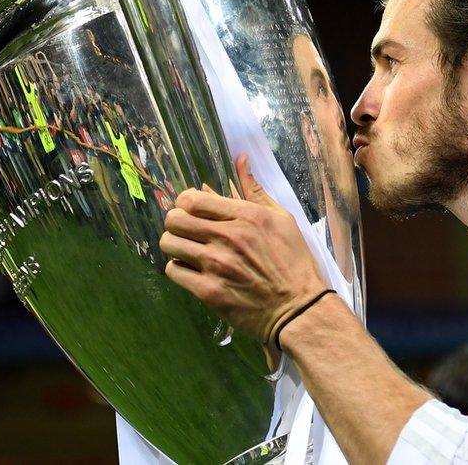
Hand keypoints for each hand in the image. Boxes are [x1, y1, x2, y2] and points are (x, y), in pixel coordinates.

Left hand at [160, 155, 327, 345]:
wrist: (298, 308)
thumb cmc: (293, 262)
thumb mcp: (282, 219)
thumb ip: (255, 190)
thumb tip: (240, 159)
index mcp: (246, 216)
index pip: (192, 199)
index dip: (185, 202)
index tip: (192, 210)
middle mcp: (227, 237)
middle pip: (174, 219)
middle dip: (177, 222)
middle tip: (188, 230)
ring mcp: (216, 265)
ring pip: (169, 244)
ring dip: (175, 245)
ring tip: (187, 250)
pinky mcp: (209, 292)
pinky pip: (173, 271)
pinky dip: (179, 268)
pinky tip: (193, 270)